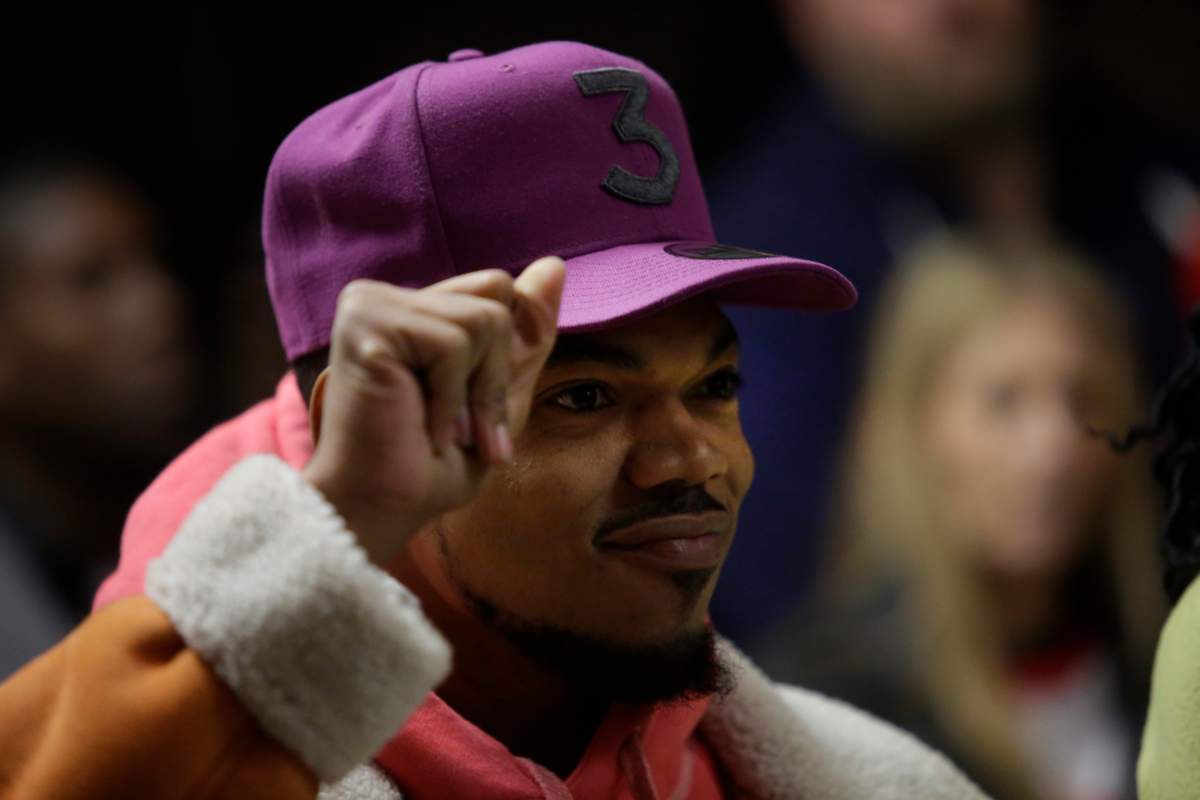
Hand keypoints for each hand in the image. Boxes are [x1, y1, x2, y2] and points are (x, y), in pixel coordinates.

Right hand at [301, 257, 565, 566]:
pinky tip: (421, 427)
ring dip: (475, 393)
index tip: (477, 415)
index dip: (506, 352)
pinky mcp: (365, 323)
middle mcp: (384, 295)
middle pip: (497, 295)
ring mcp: (368, 303)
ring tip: (442, 431)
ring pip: (483, 319)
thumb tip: (555, 265)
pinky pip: (453, 344)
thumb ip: (525, 331)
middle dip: (495, 374)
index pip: (497, 288)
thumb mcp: (499, 392)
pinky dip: (452, 399)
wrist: (384, 510)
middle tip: (462, 429)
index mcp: (412, 307)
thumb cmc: (432, 465)